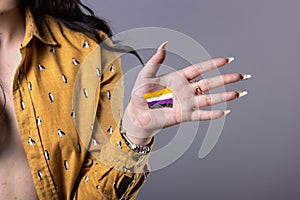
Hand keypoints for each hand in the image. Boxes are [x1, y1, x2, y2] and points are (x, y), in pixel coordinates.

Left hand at [122, 42, 250, 144]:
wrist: (137, 113)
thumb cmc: (141, 94)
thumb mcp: (146, 74)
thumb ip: (156, 60)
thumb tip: (164, 45)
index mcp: (179, 78)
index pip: (199, 69)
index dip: (212, 64)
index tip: (227, 60)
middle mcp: (186, 90)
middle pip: (209, 83)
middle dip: (226, 79)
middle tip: (241, 76)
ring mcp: (186, 103)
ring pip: (209, 99)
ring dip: (225, 96)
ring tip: (239, 93)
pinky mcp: (184, 116)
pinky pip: (201, 115)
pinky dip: (213, 114)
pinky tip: (225, 111)